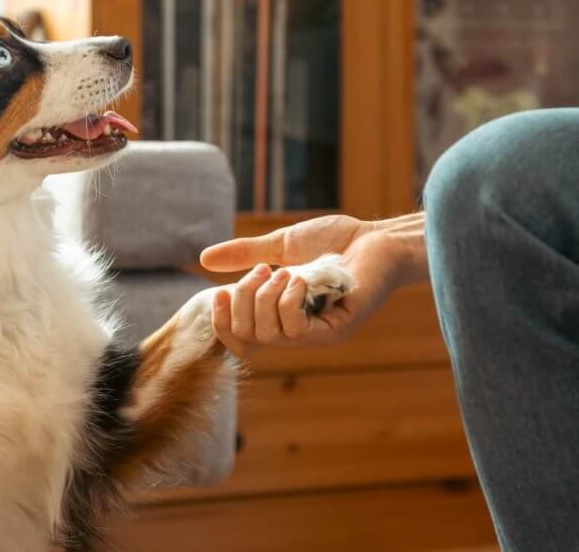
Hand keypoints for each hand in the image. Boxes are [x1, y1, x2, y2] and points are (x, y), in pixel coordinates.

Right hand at [201, 214, 427, 355]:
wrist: (375, 238)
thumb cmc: (334, 241)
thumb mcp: (279, 245)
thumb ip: (244, 254)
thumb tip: (203, 260)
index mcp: (278, 316)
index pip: (239, 340)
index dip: (221, 323)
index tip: (216, 291)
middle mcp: (296, 332)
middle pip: (248, 336)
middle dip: (244, 299)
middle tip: (263, 271)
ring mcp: (316, 334)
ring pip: (269, 334)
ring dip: (268, 298)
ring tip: (285, 273)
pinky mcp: (335, 331)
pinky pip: (296, 331)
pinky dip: (289, 302)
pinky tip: (300, 280)